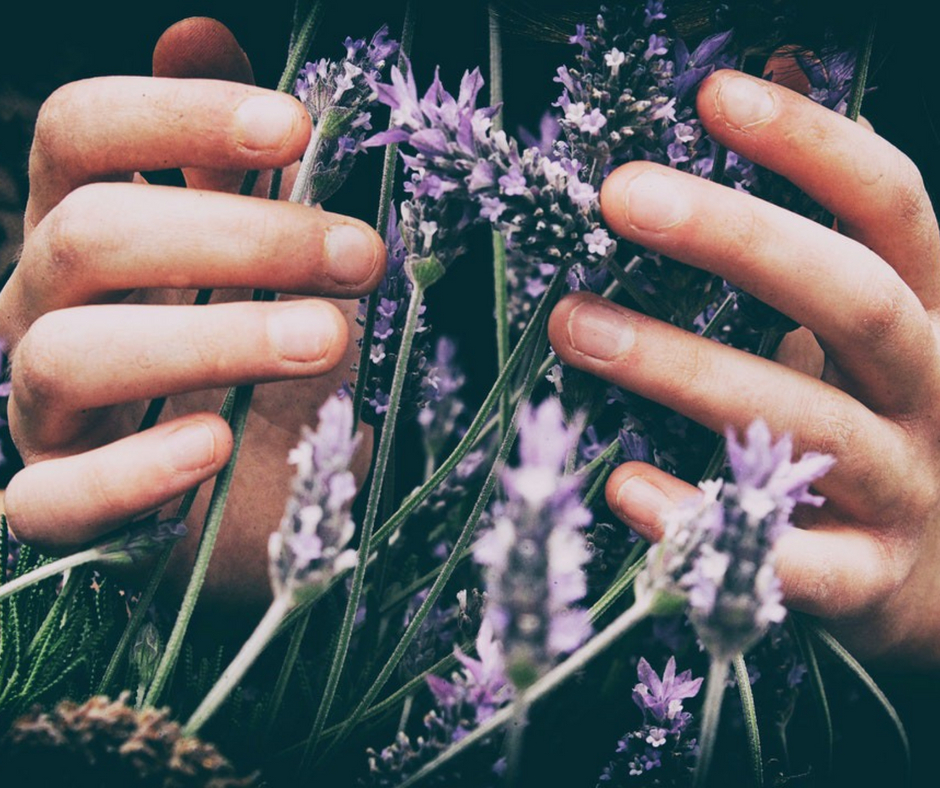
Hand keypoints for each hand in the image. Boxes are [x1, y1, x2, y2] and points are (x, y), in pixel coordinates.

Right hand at [0, 19, 384, 609]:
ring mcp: (45, 411)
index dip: (174, 115)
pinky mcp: (62, 502)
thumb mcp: (251, 249)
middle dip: (238, 237)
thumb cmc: (252, 353)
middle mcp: (46, 308)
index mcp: (86, 230)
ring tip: (331, 337)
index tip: (296, 126)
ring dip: (213, 338)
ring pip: (71, 356)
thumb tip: (198, 31)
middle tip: (362, 256)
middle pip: (90, 236)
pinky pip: (53, 499)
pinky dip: (135, 471)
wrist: (254, 484)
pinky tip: (216, 445)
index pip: (77, 134)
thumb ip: (222, 154)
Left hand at [549, 69, 939, 665]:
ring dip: (680, 367)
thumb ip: (828, 223)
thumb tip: (774, 70)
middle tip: (617, 195)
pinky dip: (703, 519)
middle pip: (851, 298)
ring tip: (571, 324)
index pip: (893, 208)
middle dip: (736, 239)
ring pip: (802, 418)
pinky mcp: (871, 578)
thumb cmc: (897, 426)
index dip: (813, 146)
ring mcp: (910, 487)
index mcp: (937, 316)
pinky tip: (624, 486)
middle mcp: (935, 389)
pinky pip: (787, 557)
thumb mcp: (882, 321)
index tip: (714, 96)